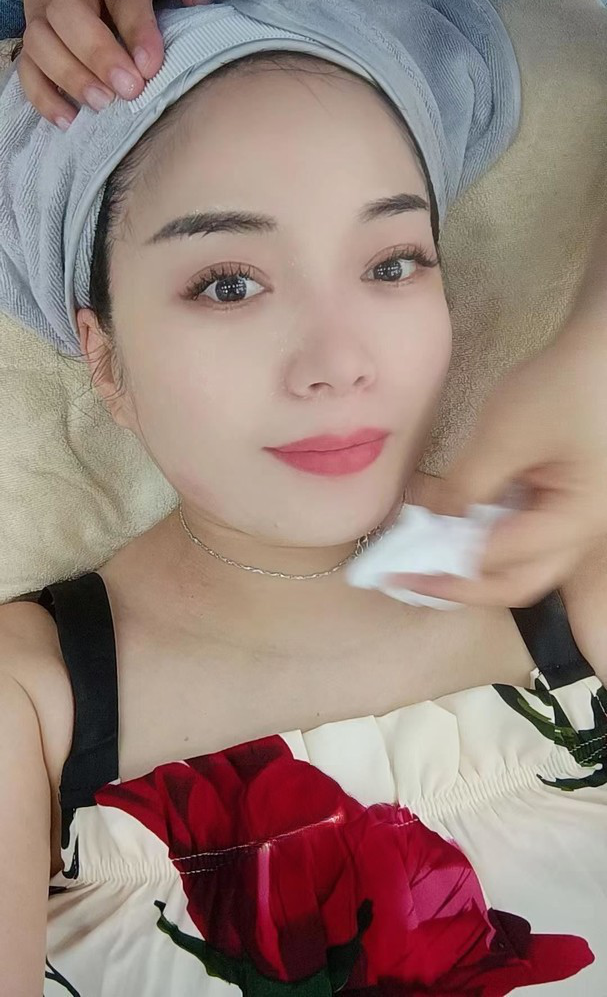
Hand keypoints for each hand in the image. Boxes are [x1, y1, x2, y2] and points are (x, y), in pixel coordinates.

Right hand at [17, 0, 211, 128]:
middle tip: (128, 89)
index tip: (151, 65)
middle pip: (68, 17)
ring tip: (102, 104)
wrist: (98, 17)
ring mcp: (42, 24)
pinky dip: (45, 99)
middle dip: (98, 55)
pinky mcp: (33, 54)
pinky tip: (70, 120)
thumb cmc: (131, 13)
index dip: (136, 29)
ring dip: (71, 76)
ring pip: (41, 43)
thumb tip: (197, 7)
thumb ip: (171, 0)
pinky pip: (27, 73)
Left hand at [392, 334, 606, 606]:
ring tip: (421, 550)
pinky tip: (447, 517)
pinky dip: (482, 527)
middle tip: (410, 577)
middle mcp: (580, 529)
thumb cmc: (565, 384)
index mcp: (577, 522)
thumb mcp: (505, 436)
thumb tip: (433, 523)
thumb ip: (466, 487)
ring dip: (468, 556)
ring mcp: (573, 513)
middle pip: (517, 580)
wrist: (604, 343)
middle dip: (460, 583)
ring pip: (518, 558)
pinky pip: (520, 526)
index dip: (449, 571)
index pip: (505, 566)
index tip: (400, 569)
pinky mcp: (562, 493)